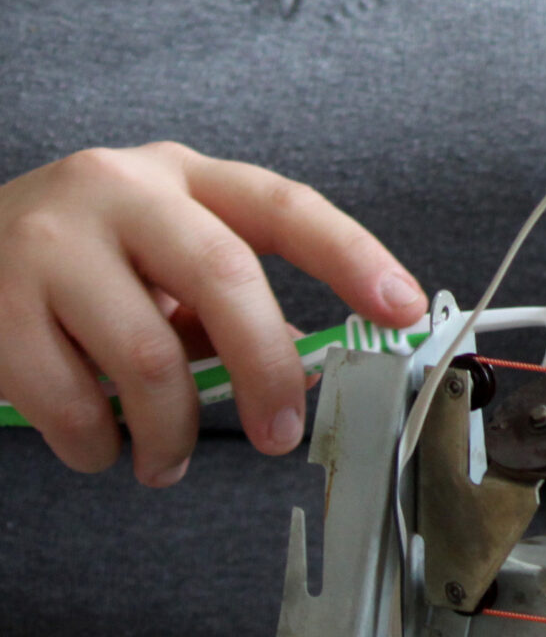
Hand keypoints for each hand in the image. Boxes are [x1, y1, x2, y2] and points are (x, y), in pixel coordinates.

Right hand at [0, 142, 423, 484]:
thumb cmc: (75, 259)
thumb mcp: (158, 256)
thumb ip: (226, 301)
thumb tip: (309, 360)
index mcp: (181, 176)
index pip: (286, 206)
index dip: (352, 256)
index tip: (404, 308)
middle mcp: (120, 191)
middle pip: (224, 278)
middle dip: (267, 371)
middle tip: (280, 432)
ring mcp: (50, 242)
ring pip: (145, 356)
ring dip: (170, 431)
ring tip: (166, 460)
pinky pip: (69, 400)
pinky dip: (97, 445)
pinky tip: (101, 447)